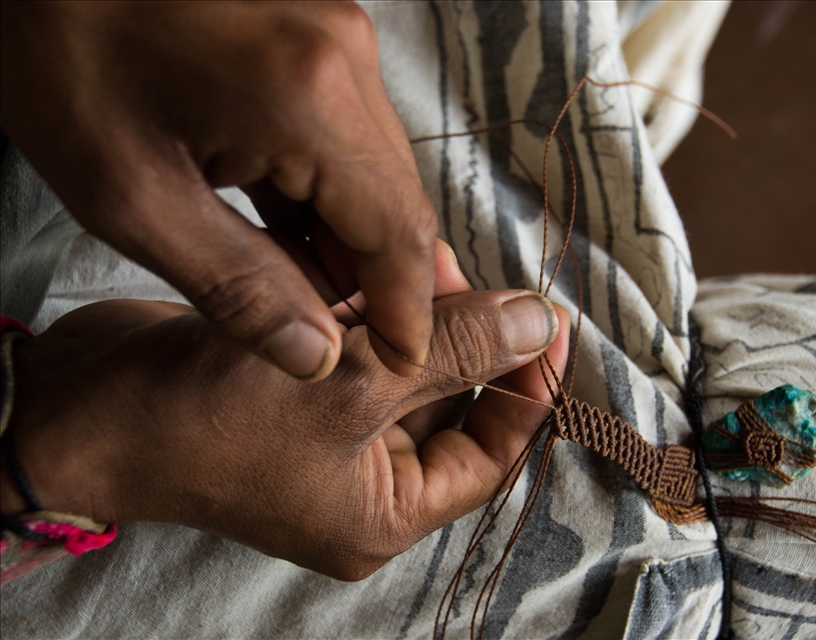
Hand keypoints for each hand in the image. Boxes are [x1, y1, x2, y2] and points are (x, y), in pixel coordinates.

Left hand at [0, 1, 435, 379]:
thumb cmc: (58, 46)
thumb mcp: (130, 195)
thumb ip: (236, 287)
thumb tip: (311, 352)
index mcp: (307, 97)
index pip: (399, 231)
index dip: (408, 310)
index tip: (403, 360)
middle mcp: (342, 57)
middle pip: (398, 201)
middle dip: (376, 280)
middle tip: (343, 340)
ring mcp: (334, 39)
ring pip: (376, 172)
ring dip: (350, 240)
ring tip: (305, 293)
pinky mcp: (315, 37)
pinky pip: (347, 137)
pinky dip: (328, 194)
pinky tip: (293, 233)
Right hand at [0, 256, 568, 578]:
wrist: (83, 406)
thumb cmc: (208, 420)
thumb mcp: (350, 386)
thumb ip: (453, 352)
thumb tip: (538, 325)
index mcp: (386, 510)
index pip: (491, 453)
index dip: (529, 388)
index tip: (551, 323)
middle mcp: (364, 479)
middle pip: (452, 404)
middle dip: (471, 336)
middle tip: (484, 274)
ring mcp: (329, 435)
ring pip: (406, 370)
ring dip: (422, 315)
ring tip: (431, 257)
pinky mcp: (299, 392)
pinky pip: (361, 351)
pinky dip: (376, 312)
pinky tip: (384, 266)